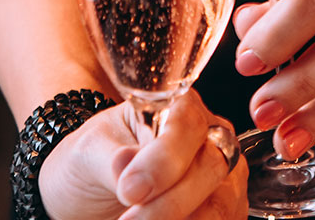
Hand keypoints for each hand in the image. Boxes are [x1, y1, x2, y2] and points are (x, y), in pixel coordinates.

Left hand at [39, 90, 246, 219]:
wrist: (92, 196)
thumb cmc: (95, 161)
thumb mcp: (90, 153)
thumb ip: (111, 158)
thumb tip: (126, 162)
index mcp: (179, 107)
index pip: (188, 125)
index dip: (163, 160)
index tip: (131, 190)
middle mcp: (208, 137)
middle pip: (210, 165)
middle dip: (169, 202)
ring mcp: (222, 174)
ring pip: (219, 203)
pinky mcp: (225, 207)